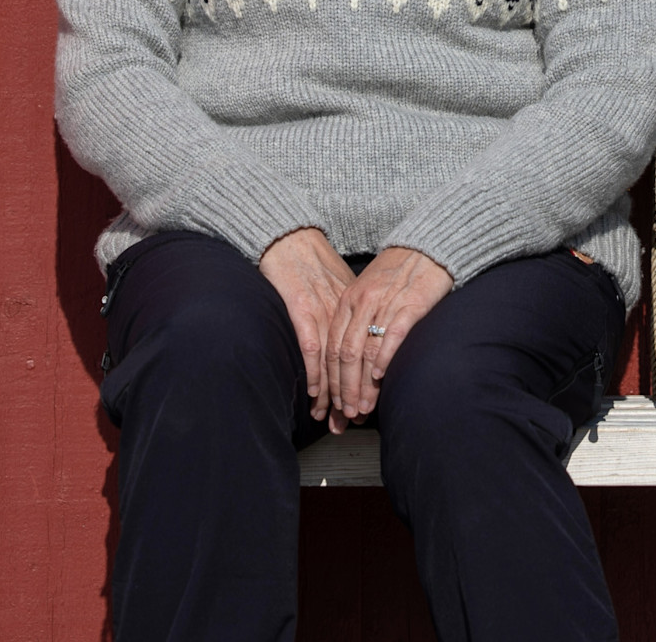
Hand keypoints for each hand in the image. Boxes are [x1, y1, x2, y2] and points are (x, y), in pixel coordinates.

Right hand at [259, 228, 357, 421]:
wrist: (289, 235)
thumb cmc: (311, 259)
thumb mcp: (340, 283)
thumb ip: (349, 309)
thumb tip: (358, 338)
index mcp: (354, 306)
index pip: (364, 352)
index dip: (366, 382)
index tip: (367, 406)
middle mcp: (342, 311)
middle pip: (352, 361)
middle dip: (352, 394)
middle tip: (352, 421)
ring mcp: (322, 310)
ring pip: (333, 360)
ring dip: (334, 392)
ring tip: (332, 417)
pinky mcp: (301, 307)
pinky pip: (311, 346)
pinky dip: (314, 372)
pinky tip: (316, 392)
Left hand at [326, 247, 453, 431]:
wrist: (425, 246)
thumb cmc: (397, 271)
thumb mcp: (367, 290)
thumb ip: (356, 318)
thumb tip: (350, 357)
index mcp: (348, 299)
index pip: (332, 346)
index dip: (331, 379)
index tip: (334, 404)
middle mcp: (361, 302)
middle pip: (345, 353)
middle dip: (344, 389)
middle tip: (346, 414)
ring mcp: (384, 303)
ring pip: (365, 350)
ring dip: (362, 384)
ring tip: (363, 407)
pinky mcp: (409, 304)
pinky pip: (391, 335)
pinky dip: (383, 358)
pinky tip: (379, 376)